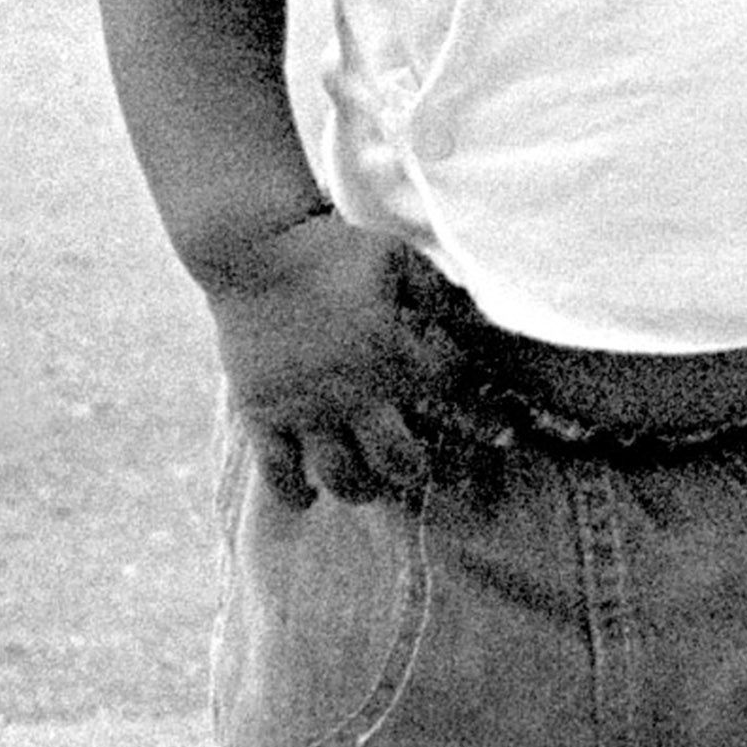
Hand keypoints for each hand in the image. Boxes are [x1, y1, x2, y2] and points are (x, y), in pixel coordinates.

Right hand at [204, 214, 470, 507]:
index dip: (475, 408)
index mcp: (391, 352)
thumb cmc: (330, 251)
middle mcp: (353, 392)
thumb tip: (476, 317)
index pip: (449, 392)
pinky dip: (295, 493)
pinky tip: (307, 496)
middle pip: (397, 458)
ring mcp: (305, 409)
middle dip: (415, 470)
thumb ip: (438, 292)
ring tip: (370, 483)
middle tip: (417, 468)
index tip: (491, 421)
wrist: (255, 250)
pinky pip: (278, 472)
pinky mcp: (262, 414)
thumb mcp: (397, 258)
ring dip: (363, 488)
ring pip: (343, 476)